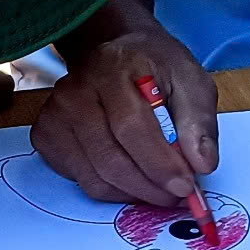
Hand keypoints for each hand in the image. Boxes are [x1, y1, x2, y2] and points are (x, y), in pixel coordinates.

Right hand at [33, 23, 219, 203]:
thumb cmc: (153, 68)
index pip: (132, 127)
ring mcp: (55, 115)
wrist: (113, 52)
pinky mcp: (46, 136)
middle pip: (110, 159)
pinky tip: (129, 173)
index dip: (160, 164)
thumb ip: (199, 121)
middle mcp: (74, 90)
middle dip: (149, 188)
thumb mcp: (189, 81)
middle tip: (175, 197)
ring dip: (132, 194)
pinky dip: (110, 188)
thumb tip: (203, 164)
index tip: (186, 187)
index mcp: (112, 68)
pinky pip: (80, 180)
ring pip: (94, 178)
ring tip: (157, 188)